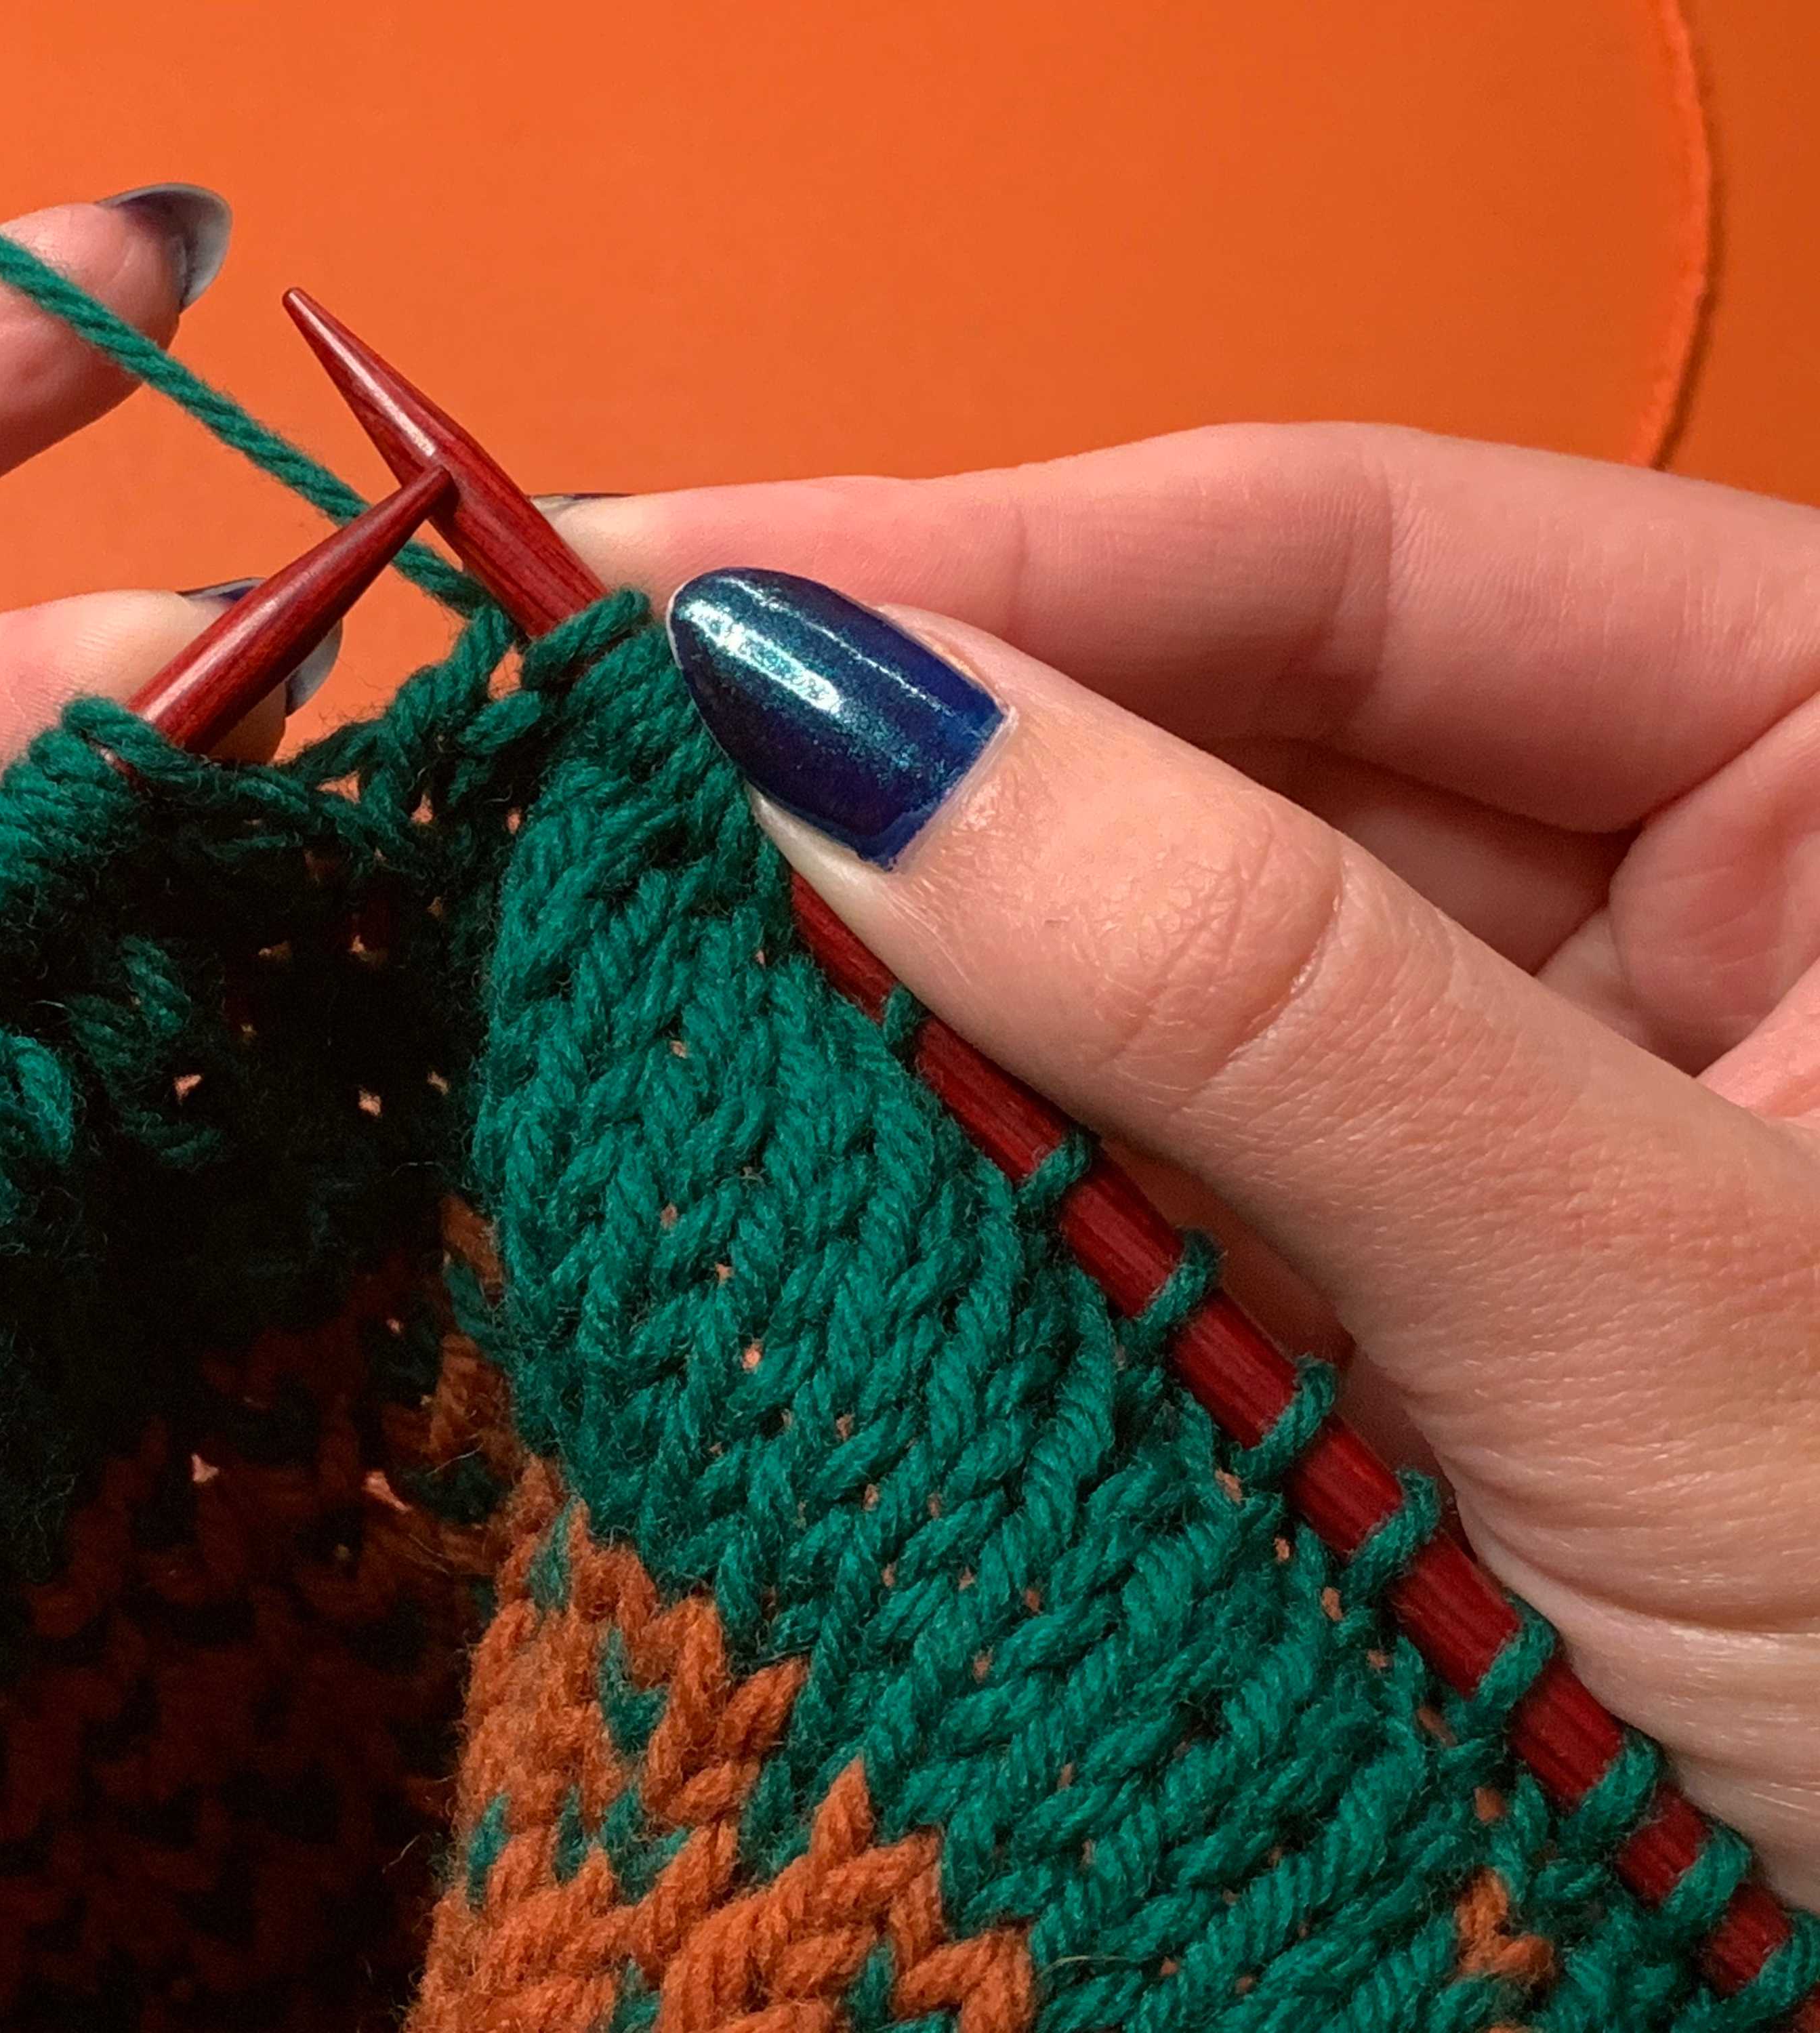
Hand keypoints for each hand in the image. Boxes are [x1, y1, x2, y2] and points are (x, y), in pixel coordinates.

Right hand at [556, 427, 1819, 1901]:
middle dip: (899, 738)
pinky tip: (750, 1075)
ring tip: (599, 885)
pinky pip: (1115, 1143)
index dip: (996, 555)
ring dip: (885, 935)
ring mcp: (1479, 1073)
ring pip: (1132, 940)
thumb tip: (835, 735)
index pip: (1356, 559)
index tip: (668, 597)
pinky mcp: (1353, 1261)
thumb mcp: (1650, 1311)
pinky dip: (942, 1132)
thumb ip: (1264, 1001)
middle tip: (564, 728)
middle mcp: (1651, 866)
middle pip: (1211, 721)